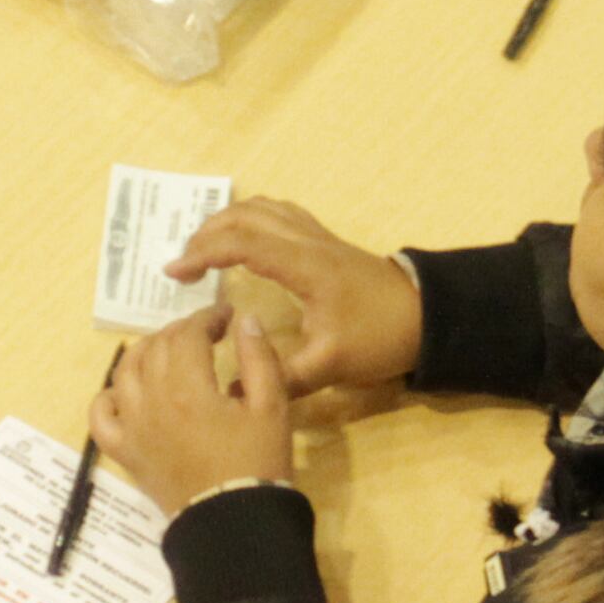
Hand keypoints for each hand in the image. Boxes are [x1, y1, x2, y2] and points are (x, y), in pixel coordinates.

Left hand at [92, 308, 294, 517]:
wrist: (233, 525)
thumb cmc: (258, 464)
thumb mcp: (272, 407)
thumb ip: (259, 358)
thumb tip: (245, 321)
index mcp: (188, 387)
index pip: (188, 334)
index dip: (207, 317)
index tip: (226, 316)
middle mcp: (151, 401)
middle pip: (155, 348)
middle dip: (179, 332)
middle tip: (203, 334)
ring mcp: (132, 428)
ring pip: (124, 373)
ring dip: (143, 352)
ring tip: (165, 351)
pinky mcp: (125, 453)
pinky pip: (100, 418)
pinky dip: (107, 397)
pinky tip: (125, 392)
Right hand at [168, 198, 419, 394]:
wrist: (428, 317)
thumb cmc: (380, 336)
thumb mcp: (331, 364)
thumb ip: (281, 378)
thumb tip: (233, 394)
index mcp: (303, 265)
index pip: (242, 242)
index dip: (202, 254)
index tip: (175, 275)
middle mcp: (307, 241)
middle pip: (245, 215)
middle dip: (206, 234)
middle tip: (182, 265)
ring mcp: (317, 236)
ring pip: (262, 208)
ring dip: (226, 222)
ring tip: (203, 250)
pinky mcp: (325, 241)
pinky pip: (279, 214)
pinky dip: (251, 219)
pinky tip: (243, 242)